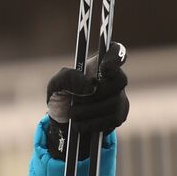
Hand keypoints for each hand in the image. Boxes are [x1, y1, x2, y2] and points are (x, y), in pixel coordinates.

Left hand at [45, 42, 128, 159]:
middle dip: (96, 93)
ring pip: (114, 102)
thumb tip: (91, 85)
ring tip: (73, 114)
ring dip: (89, 111)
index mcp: (98, 64)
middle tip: (76, 101)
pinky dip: (93, 123)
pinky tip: (81, 124)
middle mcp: (114, 78)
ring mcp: (120, 97)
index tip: (103, 68)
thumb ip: (69, 78)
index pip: (117, 52)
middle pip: (120, 79)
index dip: (115, 58)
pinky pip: (113, 119)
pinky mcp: (120, 116)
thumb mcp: (56, 84)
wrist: (63, 123)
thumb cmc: (62, 97)